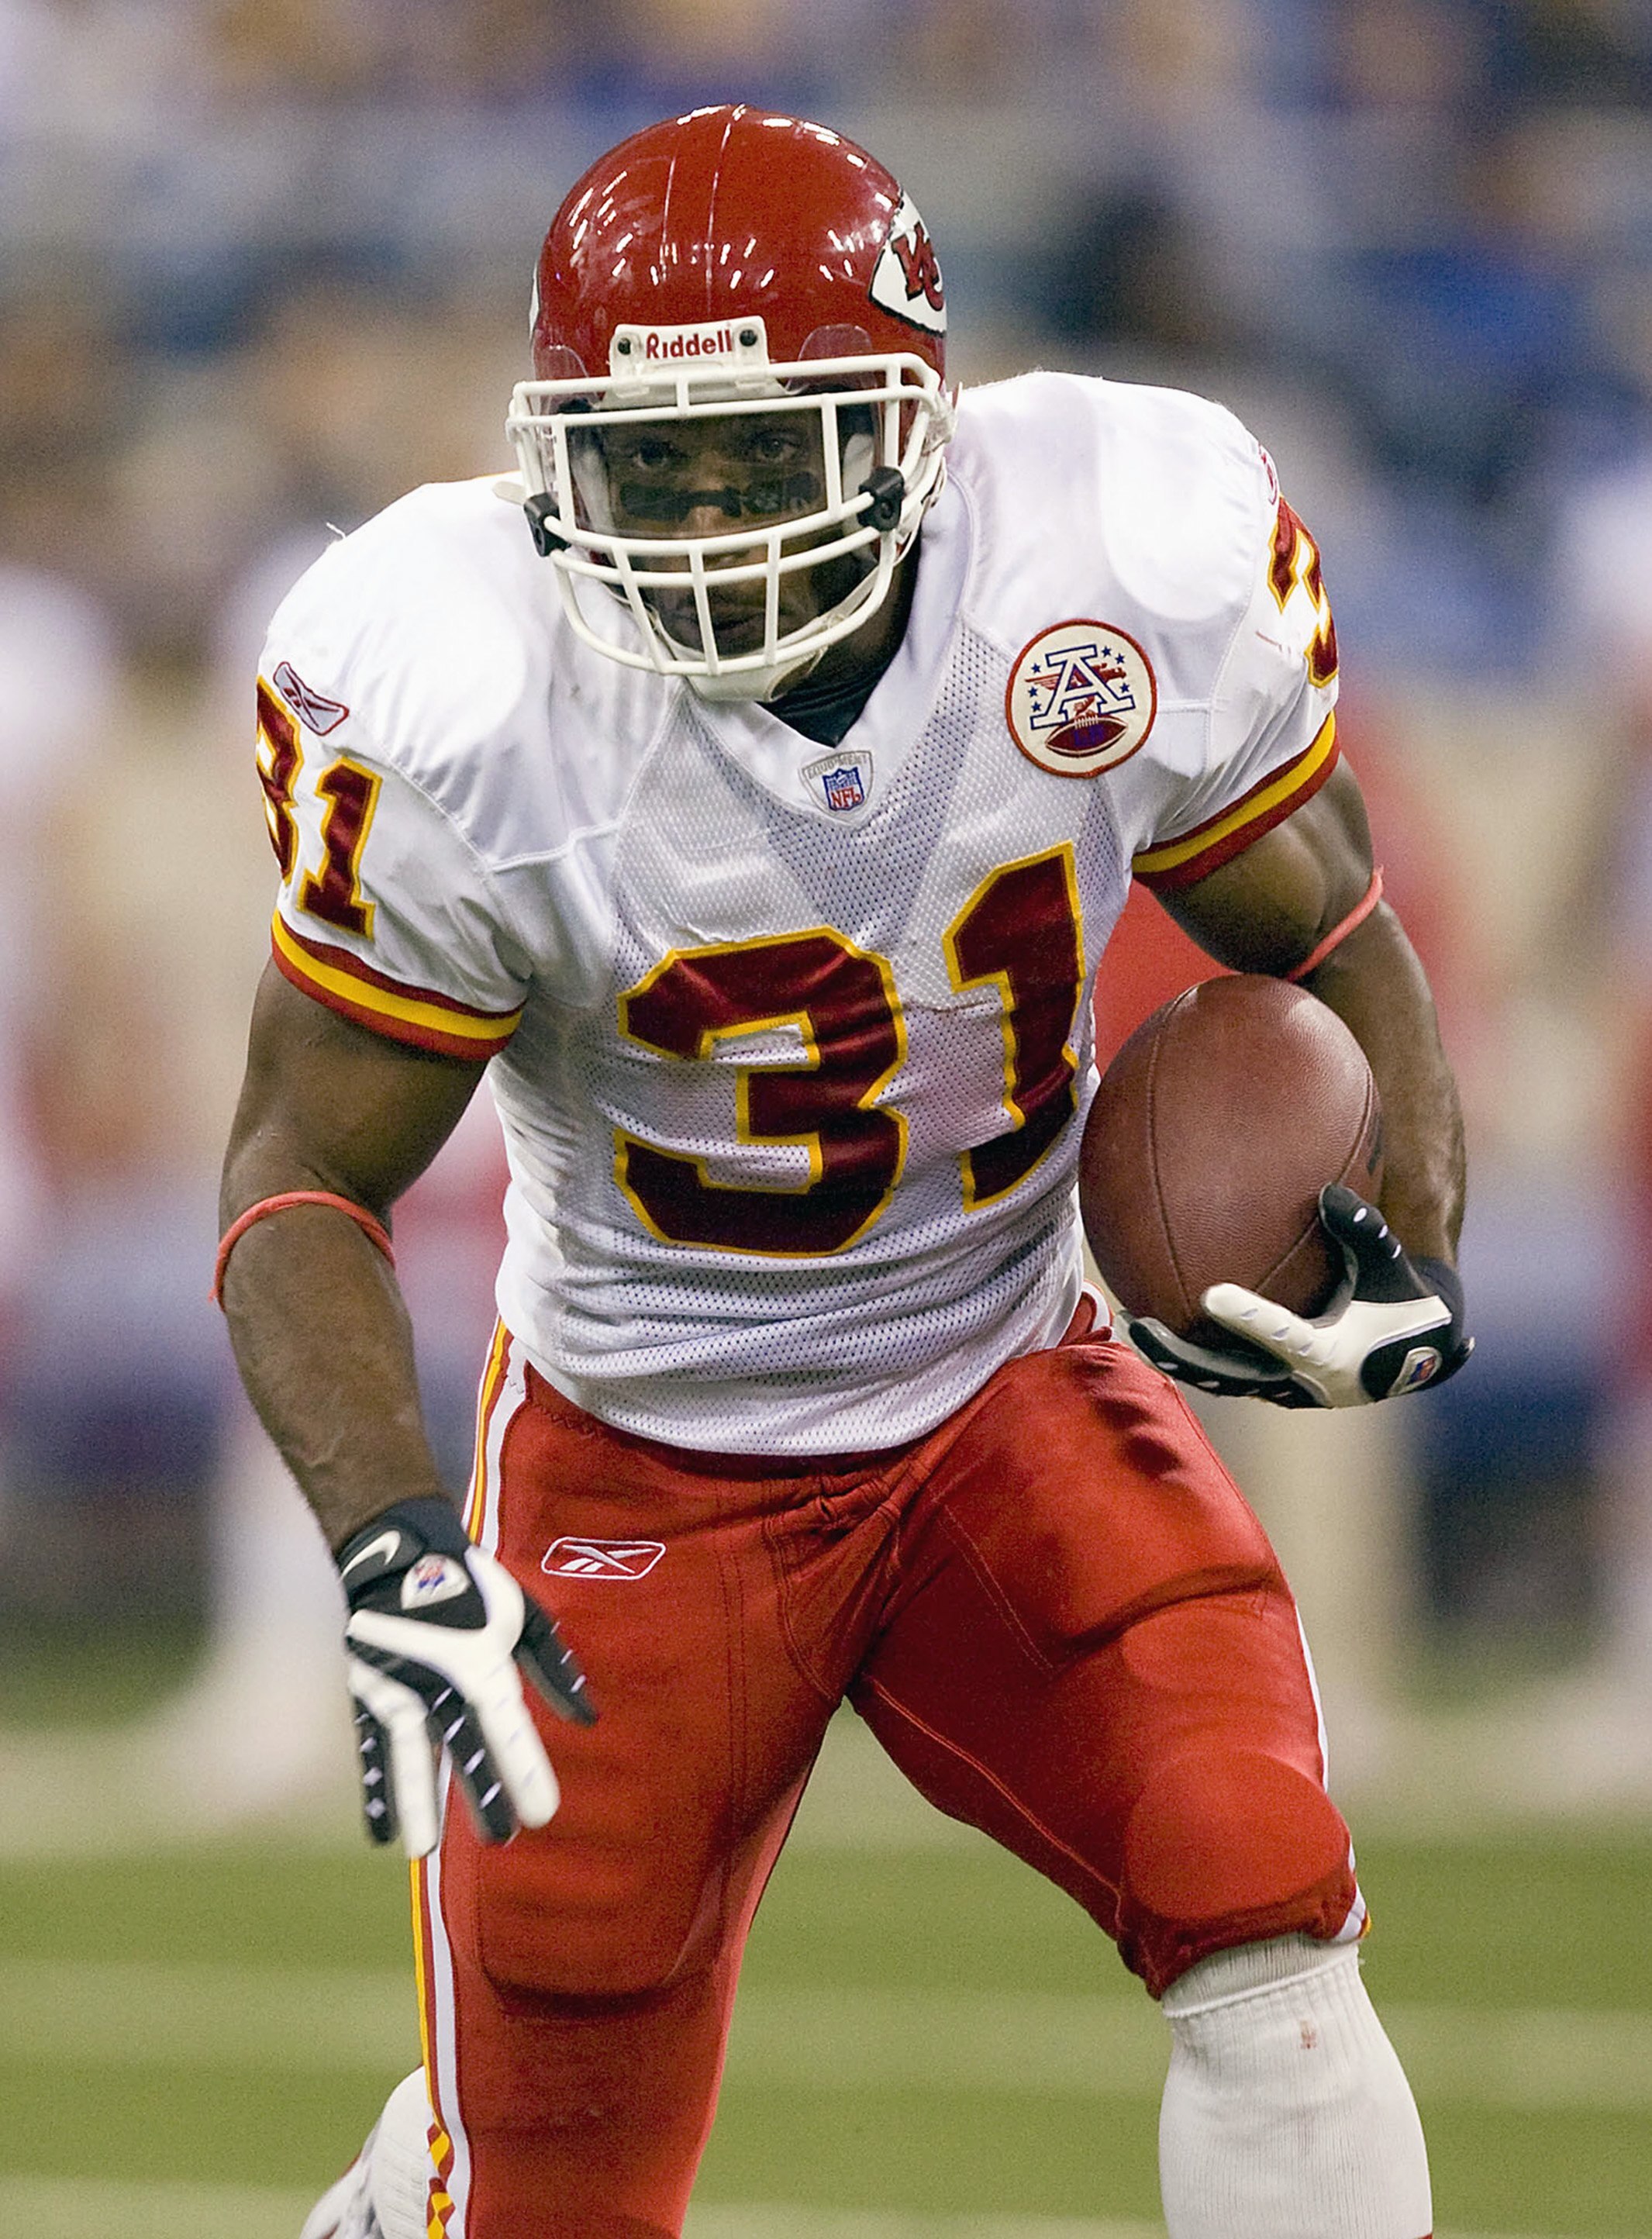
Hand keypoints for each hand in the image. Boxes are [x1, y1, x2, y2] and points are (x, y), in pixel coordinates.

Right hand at [336, 1496, 594, 1856]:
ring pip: (409, 1751)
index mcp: (481, 1660)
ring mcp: (396, 1686)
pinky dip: (375, 1790)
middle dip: (480, 1792)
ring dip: (416, 1800)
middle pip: (461, 1743)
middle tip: (500, 1840)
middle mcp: (437, 1678)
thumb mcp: (523, 1615)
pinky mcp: (366, 1692)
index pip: (507, 1726)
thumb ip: (554, 1668)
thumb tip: (588, 1719)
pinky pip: (372, 1748)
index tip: (542, 1813)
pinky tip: (379, 1834)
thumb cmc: (474, 1585)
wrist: (397, 1551)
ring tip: (422, 1850)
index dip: (524, 1769)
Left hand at [1129, 1183, 1472, 1408]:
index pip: (1283, 1335)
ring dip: (1172, 1356)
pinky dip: (1188, 1351)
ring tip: (1129, 1324)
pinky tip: (1152, 1317)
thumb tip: (1329, 1193)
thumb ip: (1365, 1230)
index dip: (1248, 1319)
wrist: (1419, 1352)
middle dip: (1180, 1353)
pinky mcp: (1270, 1385)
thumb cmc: (1401, 1298)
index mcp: (1331, 1355)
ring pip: (1216, 1379)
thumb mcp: (1392, 1264)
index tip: (1211, 1296)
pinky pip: (1221, 1371)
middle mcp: (1300, 1382)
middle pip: (1228, 1374)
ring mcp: (1281, 1389)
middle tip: (1138, 1324)